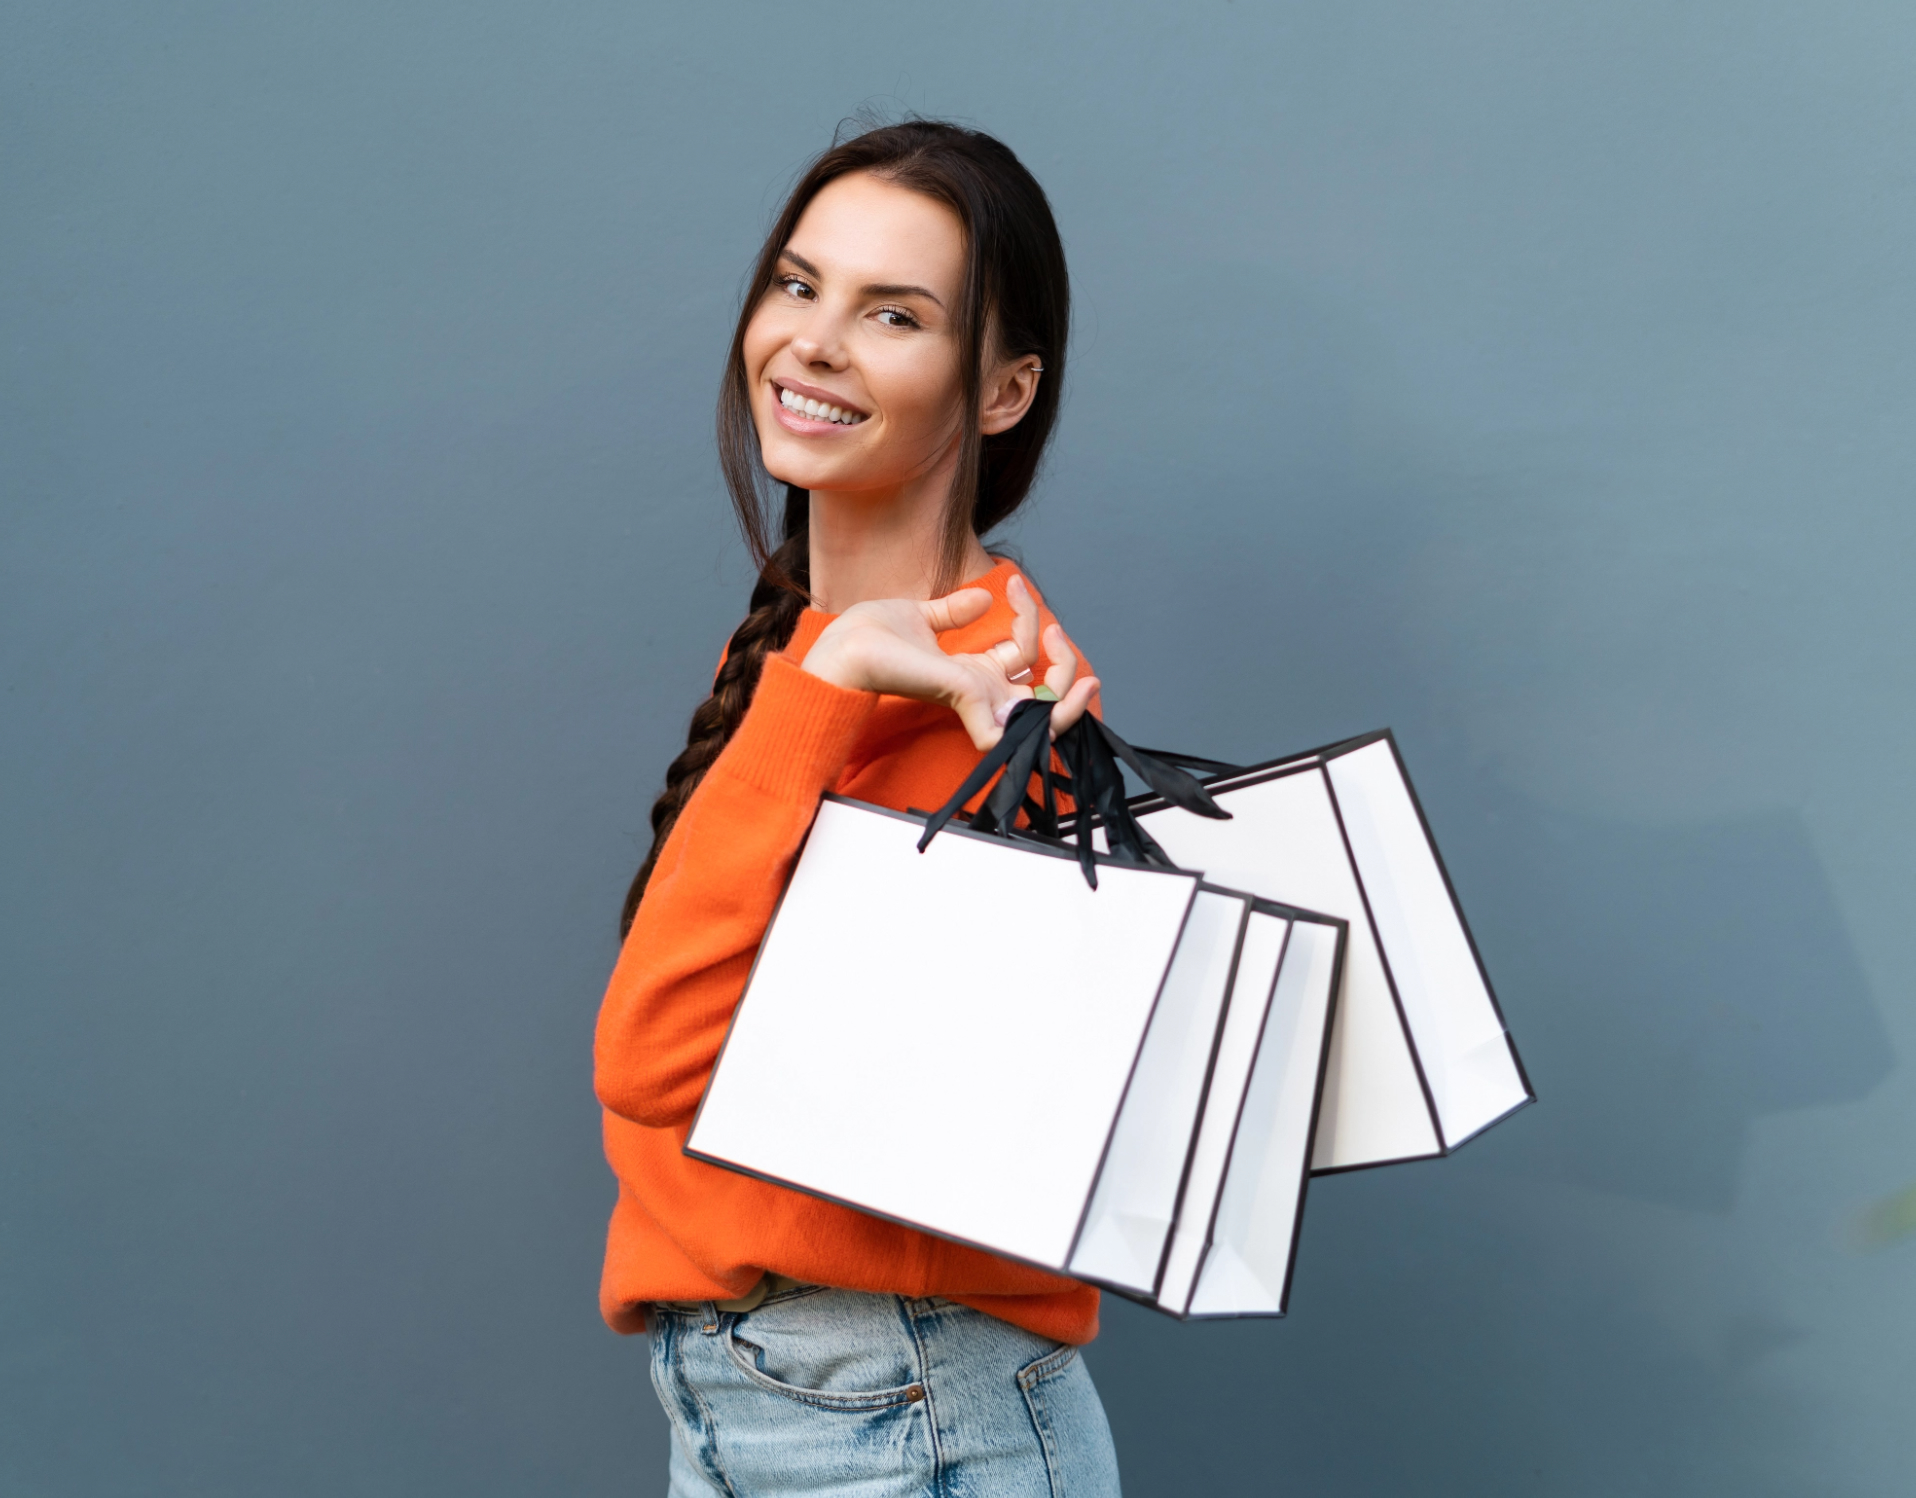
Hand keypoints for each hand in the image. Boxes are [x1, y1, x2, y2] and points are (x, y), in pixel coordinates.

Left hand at [803, 574, 1100, 748]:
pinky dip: (1049, 720)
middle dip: (1067, 666)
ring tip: (1063, 647)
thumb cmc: (871, 640)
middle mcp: (979, 691)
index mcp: (972, 672)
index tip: (1015, 584)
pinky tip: (1059, 696)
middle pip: (1044, 695)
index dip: (1031, 621)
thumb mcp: (923, 617)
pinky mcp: (966, 704)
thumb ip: (954, 611)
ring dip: (1069, 687)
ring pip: (1045, 717)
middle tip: (1056, 630)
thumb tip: (982, 597)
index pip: (1023, 658)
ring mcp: (975, 701)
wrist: (846, 648)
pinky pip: (1014, 736)